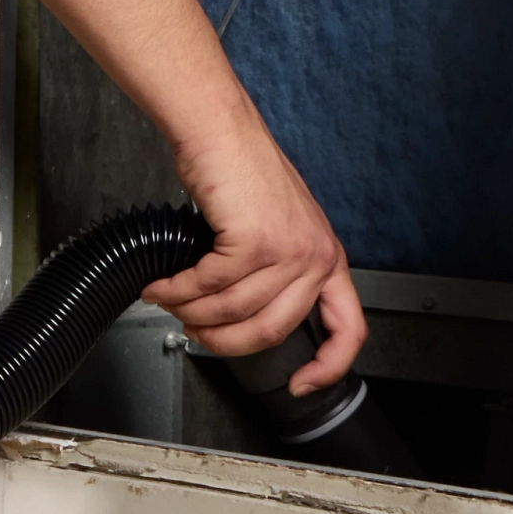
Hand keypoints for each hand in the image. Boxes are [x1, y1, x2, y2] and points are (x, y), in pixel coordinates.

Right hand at [148, 117, 363, 393]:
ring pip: (234, 311)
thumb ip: (275, 271)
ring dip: (192, 313)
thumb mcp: (276, 227)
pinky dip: (178, 292)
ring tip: (170, 301)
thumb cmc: (240, 169)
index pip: (348, 329)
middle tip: (197, 332)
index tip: (301, 384)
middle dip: (224, 341)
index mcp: (327, 257)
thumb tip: (245, 317)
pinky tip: (164, 286)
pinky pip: (210, 287)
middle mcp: (315, 256)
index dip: (327, 367)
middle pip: (273, 331)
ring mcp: (288, 250)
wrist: (219, 129)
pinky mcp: (255, 241)